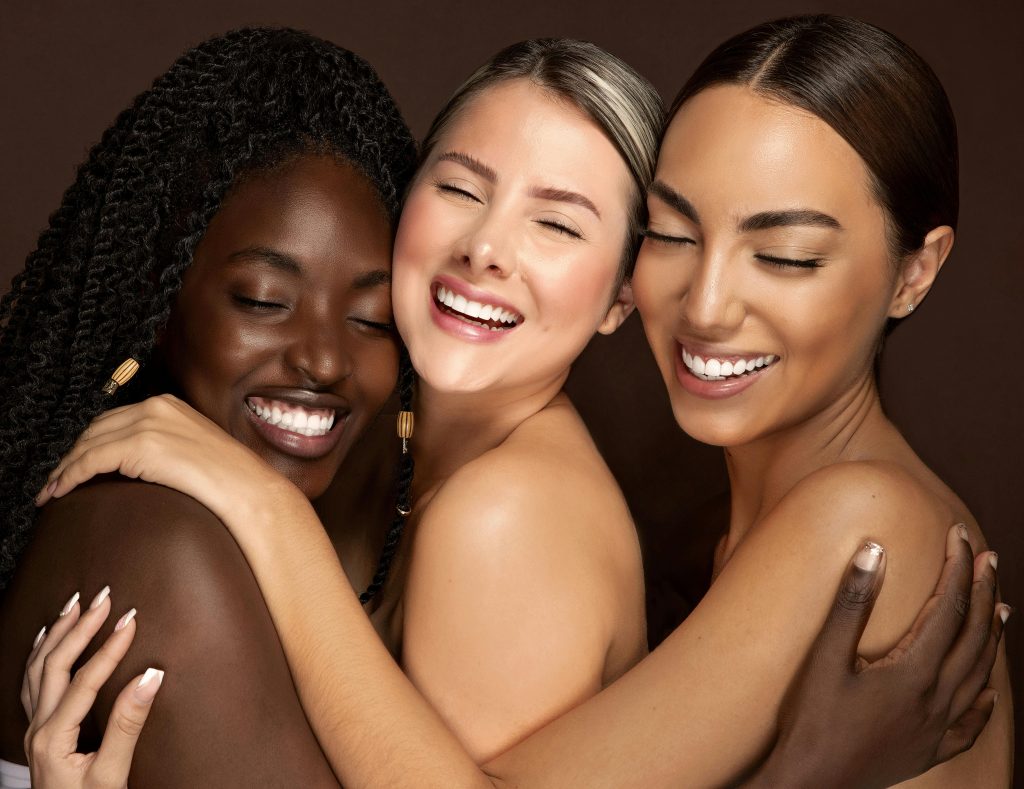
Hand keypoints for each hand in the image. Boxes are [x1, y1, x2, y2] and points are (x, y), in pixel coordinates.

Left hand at [22, 588, 162, 788]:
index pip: (84, 680)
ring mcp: (34, 730)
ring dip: (58, 632)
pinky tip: (48, 637)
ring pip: (37, 669)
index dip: (109, 648)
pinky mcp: (40, 733)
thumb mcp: (113, 774)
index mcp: (53, 737)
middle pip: (54, 664)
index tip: (132, 620)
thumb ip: (128, 724)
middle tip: (104, 597)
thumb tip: (151, 676)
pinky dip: (40, 654)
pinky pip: (31, 683)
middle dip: (80, 627)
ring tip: (77, 604)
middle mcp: (38, 729)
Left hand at [35, 394, 291, 525]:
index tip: (76, 464)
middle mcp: (154, 407)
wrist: (247, 488)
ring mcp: (147, 424)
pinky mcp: (139, 445)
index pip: (114, 420)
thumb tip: (139, 464)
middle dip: (72, 455)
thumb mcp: (195, 449)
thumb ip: (166, 445)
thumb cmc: (230, 478)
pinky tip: (61, 491)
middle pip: (95, 429)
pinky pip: (90, 461)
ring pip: (88, 444)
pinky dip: (69, 476)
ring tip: (52, 490)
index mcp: (168, 404)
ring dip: (65, 468)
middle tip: (57, 480)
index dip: (90, 443)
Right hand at [751, 523, 1007, 787]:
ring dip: (992, 637)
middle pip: (973, 637)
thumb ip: (852, 602)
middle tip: (989, 558)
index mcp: (913, 673)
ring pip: (979, 676)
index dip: (957, 568)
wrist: (811, 783)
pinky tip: (989, 694)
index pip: (948, 608)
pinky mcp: (927, 752)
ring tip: (1001, 608)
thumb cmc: (811, 721)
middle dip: (983, 593)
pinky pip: (969, 727)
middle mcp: (935, 701)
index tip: (960, 536)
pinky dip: (984, 705)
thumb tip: (874, 550)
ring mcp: (935, 729)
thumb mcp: (825, 657)